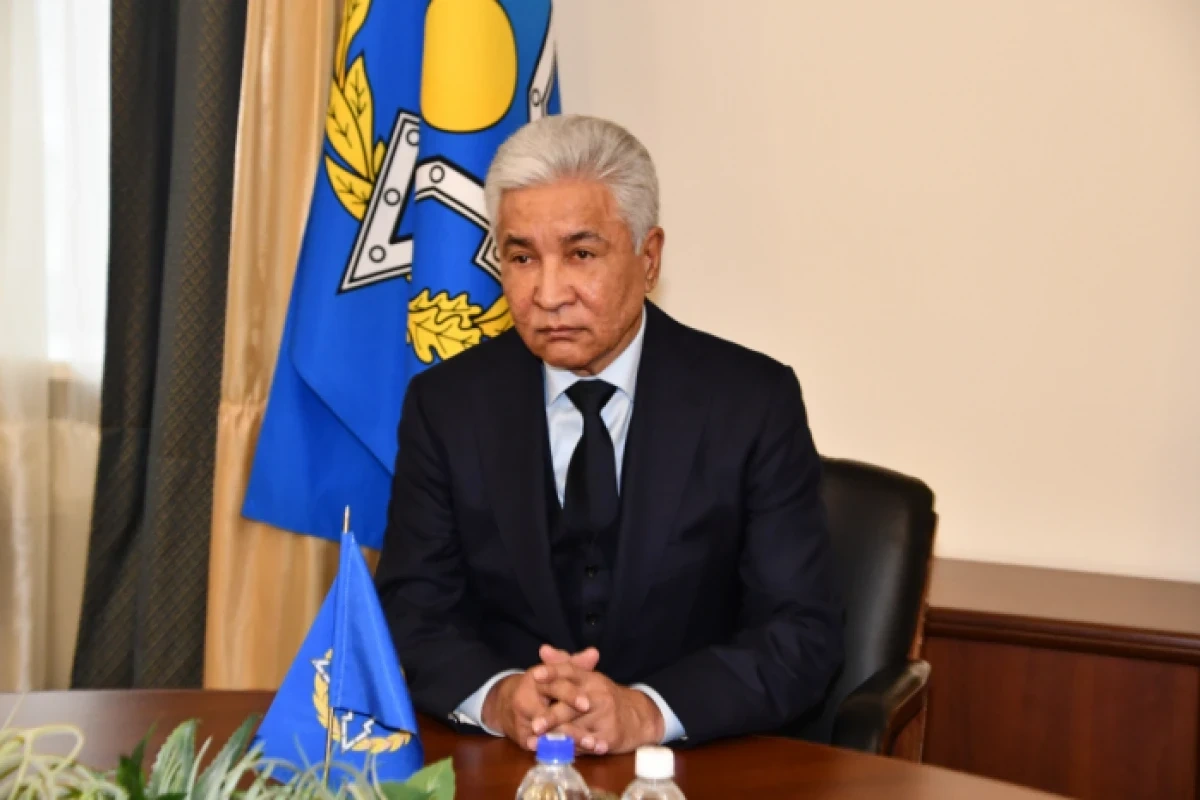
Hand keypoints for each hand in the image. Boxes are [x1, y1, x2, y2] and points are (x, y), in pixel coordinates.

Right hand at [479, 645, 598, 749]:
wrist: (506, 702)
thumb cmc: (538, 684)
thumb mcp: (554, 670)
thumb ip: (574, 663)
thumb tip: (595, 653)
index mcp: (534, 680)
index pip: (553, 687)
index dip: (571, 695)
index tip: (587, 704)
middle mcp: (524, 701)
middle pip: (549, 715)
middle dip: (571, 726)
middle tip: (592, 736)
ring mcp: (522, 722)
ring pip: (549, 735)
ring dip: (570, 742)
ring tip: (591, 746)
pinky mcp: (522, 739)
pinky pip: (543, 747)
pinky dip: (561, 751)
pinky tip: (578, 755)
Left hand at [531, 662, 664, 754]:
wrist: (637, 715)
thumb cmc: (603, 697)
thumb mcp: (586, 678)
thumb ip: (562, 664)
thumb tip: (542, 649)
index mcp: (591, 679)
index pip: (570, 671)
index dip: (552, 672)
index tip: (534, 675)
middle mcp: (599, 695)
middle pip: (571, 705)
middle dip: (551, 716)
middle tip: (534, 725)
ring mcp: (606, 716)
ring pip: (577, 728)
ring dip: (557, 738)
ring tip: (539, 743)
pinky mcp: (610, 736)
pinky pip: (587, 745)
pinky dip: (572, 749)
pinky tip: (559, 753)